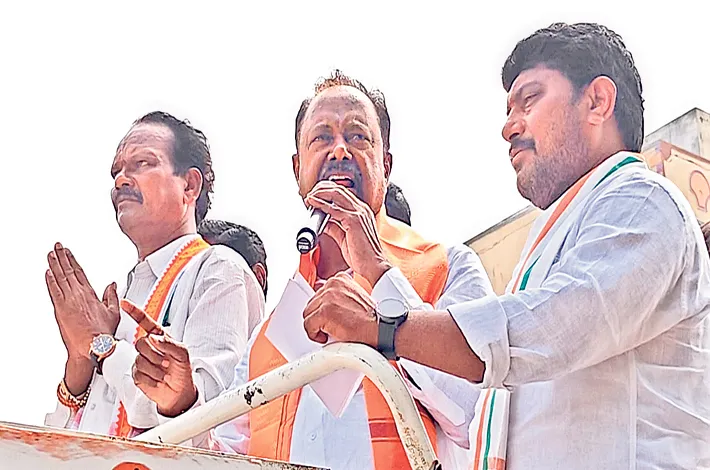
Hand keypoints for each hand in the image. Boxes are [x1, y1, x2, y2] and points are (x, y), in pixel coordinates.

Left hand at [45, 243, 119, 359]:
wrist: (94, 346)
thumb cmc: (103, 333)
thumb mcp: (114, 312)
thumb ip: (112, 296)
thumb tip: (113, 285)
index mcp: (91, 294)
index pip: (80, 272)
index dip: (73, 261)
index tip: (68, 252)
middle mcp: (79, 294)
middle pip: (68, 271)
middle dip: (62, 257)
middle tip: (57, 247)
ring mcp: (68, 301)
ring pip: (60, 278)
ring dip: (54, 265)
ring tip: (50, 254)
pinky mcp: (60, 309)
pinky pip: (53, 290)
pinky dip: (50, 280)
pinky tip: (47, 273)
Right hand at [122, 300, 197, 417]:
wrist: (179, 392)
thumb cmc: (182, 370)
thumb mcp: (183, 354)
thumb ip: (169, 343)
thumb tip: (153, 337)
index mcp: (159, 337)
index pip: (145, 322)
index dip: (134, 312)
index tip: (124, 302)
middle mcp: (149, 346)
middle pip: (140, 343)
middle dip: (155, 354)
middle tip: (167, 362)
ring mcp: (141, 360)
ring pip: (139, 360)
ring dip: (155, 369)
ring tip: (165, 373)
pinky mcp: (136, 374)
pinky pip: (137, 374)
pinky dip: (150, 379)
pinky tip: (158, 380)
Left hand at [303, 272, 377, 346]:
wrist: (381, 330)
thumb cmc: (371, 320)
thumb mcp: (354, 299)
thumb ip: (338, 297)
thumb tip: (323, 301)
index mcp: (340, 279)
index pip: (319, 294)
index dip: (323, 309)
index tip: (330, 317)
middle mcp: (333, 284)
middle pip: (311, 304)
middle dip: (319, 318)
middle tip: (333, 327)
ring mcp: (328, 297)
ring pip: (308, 315)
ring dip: (317, 326)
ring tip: (332, 332)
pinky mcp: (324, 312)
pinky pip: (308, 326)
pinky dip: (315, 335)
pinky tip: (329, 337)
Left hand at [306, 181, 392, 285]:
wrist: (373, 265)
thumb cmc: (363, 255)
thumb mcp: (344, 237)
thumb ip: (334, 227)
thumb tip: (322, 222)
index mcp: (362, 212)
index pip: (343, 194)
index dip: (327, 192)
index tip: (315, 195)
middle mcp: (361, 209)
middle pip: (339, 189)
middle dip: (322, 188)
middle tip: (309, 194)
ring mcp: (359, 213)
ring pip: (336, 194)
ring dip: (320, 193)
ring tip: (309, 196)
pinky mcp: (353, 221)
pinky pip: (334, 209)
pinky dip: (321, 204)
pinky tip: (313, 202)